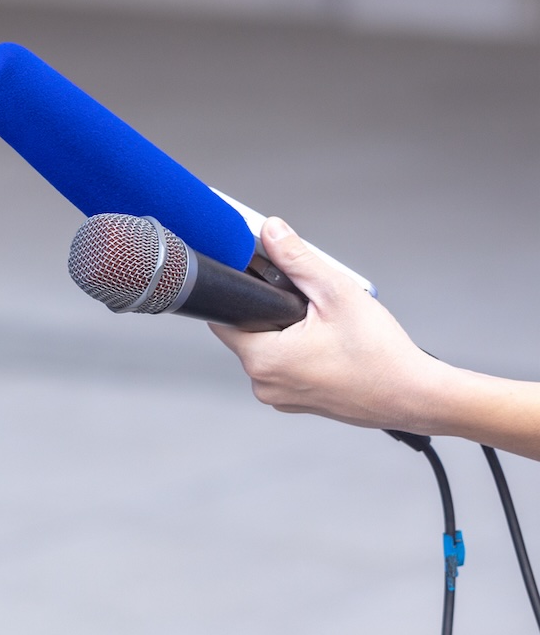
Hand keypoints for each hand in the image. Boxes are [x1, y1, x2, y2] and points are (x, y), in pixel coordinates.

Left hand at [210, 218, 446, 432]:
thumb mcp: (336, 293)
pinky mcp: (295, 402)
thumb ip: (297, 259)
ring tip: (327, 329)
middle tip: (311, 306)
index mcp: (263, 359)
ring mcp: (279, 397)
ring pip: (270, 352)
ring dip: (289, 334)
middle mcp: (263, 383)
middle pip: (249, 334)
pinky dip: (301, 354)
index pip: (223, 319)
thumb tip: (271, 232)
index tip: (259, 282)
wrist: (411, 396)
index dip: (240, 295)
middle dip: (274, 313)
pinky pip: (287, 370)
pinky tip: (330, 348)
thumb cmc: (379, 354)